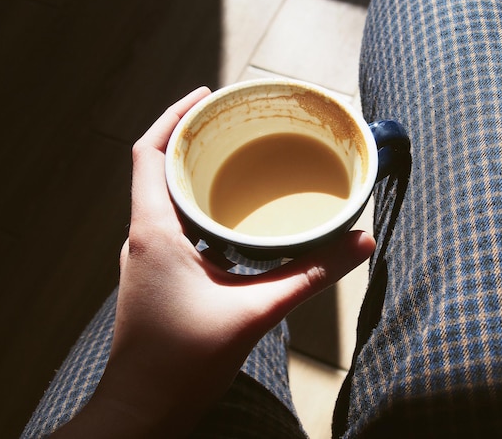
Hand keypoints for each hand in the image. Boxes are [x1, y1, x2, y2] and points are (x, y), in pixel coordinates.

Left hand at [53, 87, 374, 437]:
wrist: (143, 411)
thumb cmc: (184, 364)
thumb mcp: (255, 312)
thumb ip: (310, 275)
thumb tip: (359, 243)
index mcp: (153, 232)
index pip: (148, 153)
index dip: (173, 116)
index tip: (205, 94)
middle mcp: (142, 237)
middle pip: (155, 167)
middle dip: (188, 137)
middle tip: (229, 121)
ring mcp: (146, 257)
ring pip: (162, 195)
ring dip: (191, 171)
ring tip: (232, 157)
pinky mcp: (155, 275)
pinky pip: (171, 222)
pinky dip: (195, 204)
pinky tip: (227, 215)